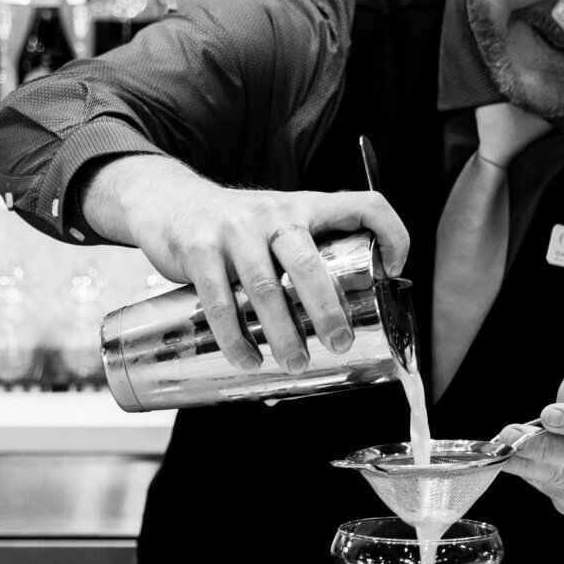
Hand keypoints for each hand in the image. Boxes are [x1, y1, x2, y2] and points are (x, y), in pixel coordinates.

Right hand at [85, 156, 408, 374]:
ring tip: (296, 362)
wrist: (167, 201)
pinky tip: (247, 358)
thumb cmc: (235, 227)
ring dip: (282, 331)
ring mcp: (235, 229)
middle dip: (327, 309)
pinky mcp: (198, 247)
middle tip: (339, 344)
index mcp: (305, 207)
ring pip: (265, 286)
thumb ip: (304, 259)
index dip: (391, 231)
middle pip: (308, 262)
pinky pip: (218, 298)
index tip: (396, 267)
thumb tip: (332, 328)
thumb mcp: (277, 225)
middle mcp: (274, 213)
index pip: (363, 204)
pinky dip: (234, 335)